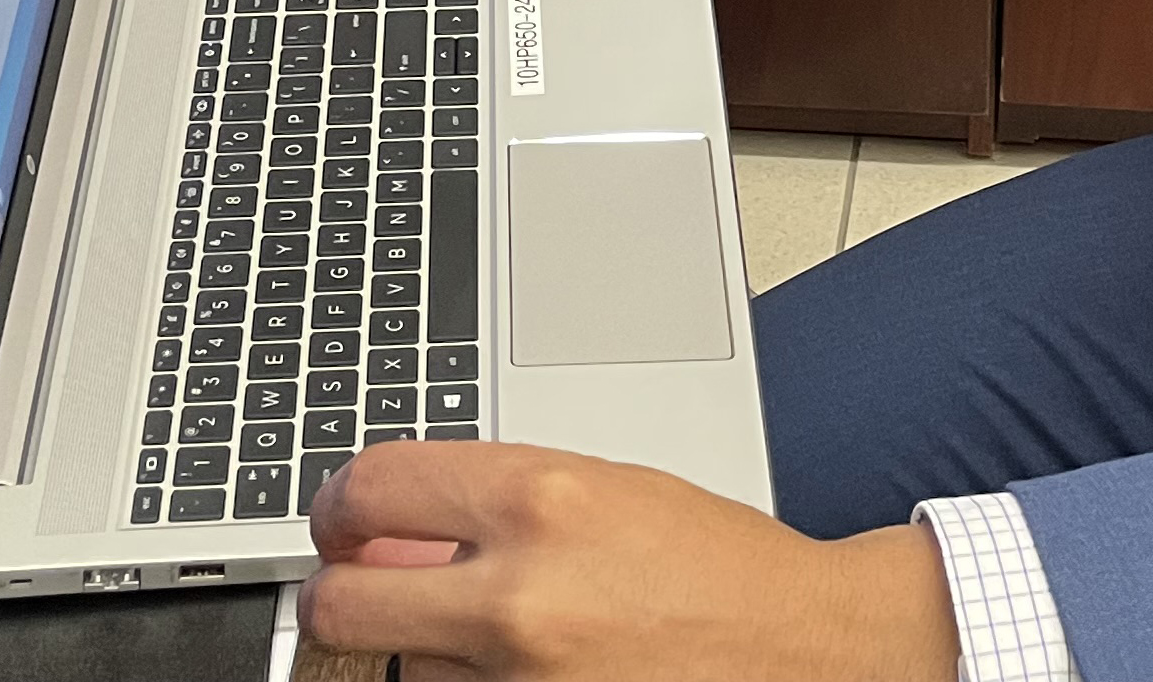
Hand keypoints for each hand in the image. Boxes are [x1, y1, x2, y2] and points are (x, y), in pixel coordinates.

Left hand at [303, 441, 961, 681]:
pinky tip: (531, 678)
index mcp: (542, 500)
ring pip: (404, 675)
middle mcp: (521, 596)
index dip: (339, 510)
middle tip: (372, 594)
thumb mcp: (607, 492)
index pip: (367, 491)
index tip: (343, 526)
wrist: (813, 653)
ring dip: (437, 660)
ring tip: (513, 644)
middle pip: (341, 605)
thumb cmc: (724, 572)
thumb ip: (493, 503)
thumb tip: (381, 531)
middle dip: (345, 597)